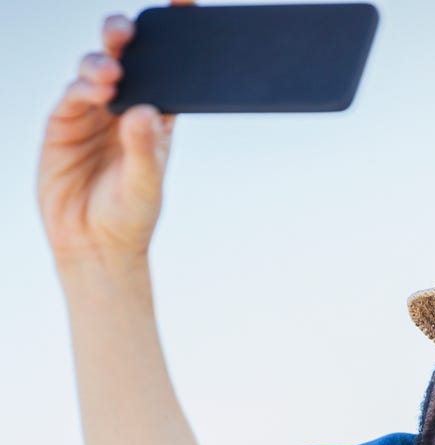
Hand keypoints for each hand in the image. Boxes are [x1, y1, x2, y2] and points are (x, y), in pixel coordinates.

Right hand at [37, 6, 189, 261]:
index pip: (168, 71)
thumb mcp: (145, 184)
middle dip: (126, 36)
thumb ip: (145, 149)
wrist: (94, 246)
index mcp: (155, 119)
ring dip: (102, 63)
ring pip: (95, 70)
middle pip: (127, 59)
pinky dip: (81, 87)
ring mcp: (92, 114)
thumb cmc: (130, 216)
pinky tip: (93, 89)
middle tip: (130, 31)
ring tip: (112, 72)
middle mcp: (124, 109)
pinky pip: (72, 95)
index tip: (186, 4)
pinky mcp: (63, 124)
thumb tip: (145, 111)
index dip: (174, 38)